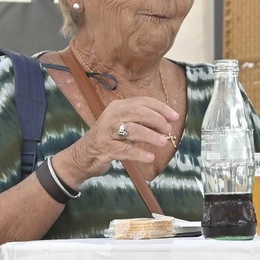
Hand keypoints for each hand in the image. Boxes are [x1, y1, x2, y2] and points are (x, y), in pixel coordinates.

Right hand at [54, 96, 178, 186]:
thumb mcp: (125, 126)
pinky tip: (150, 157)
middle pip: (138, 112)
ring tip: (162, 142)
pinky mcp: (104, 148)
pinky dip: (139, 153)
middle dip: (156, 119)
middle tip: (168, 129)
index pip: (142, 102)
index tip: (175, 117)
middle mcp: (112, 115)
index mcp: (118, 106)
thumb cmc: (110, 139)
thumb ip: (142, 123)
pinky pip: (125, 150)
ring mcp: (107, 132)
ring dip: (150, 135)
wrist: (84, 155)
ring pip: (132, 129)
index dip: (161, 108)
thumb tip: (166, 124)